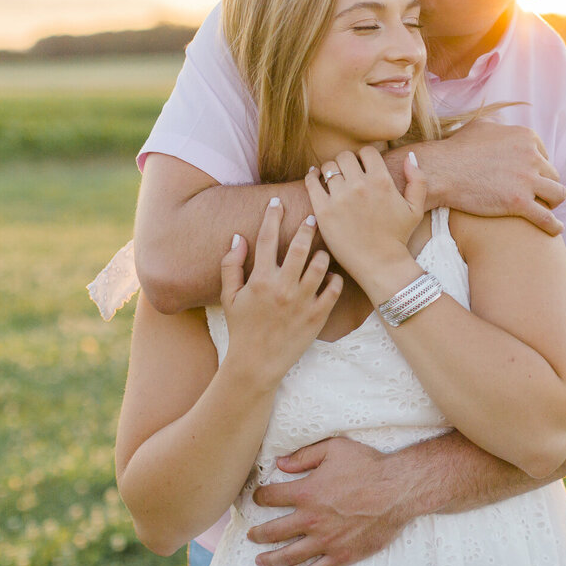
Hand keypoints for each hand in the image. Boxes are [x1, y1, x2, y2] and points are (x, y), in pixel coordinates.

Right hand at [219, 198, 342, 388]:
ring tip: (322, 251)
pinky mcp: (317, 316)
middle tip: (313, 217)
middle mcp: (282, 287)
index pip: (265, 239)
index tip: (276, 202)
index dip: (271, 216)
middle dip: (306, 227)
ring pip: (320, 265)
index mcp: (260, 280)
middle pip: (298, 247)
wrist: (256, 364)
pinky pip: (334, 289)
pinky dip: (336, 279)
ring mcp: (302, 302)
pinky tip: (333, 276)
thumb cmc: (242, 328)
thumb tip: (238, 237)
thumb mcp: (229, 297)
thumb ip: (231, 265)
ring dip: (323, 253)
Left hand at [248, 437, 415, 565]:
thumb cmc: (368, 465)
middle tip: (252, 535)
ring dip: (271, 559)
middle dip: (258, 534)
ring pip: (289, 556)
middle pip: (273, 532)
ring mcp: (326, 540)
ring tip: (261, 560)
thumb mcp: (335, 448)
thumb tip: (280, 463)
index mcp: (306, 493)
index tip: (257, 498)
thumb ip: (305, 455)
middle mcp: (311, 520)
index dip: (260, 497)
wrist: (399, 488)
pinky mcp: (342, 554)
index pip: (271, 498)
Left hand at [306, 147, 426, 276]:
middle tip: (346, 173)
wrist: (380, 264)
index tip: (362, 166)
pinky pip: (311, 182)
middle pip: (345, 156)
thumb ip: (418, 180)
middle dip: (346, 162)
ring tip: (332, 179)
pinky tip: (315, 178)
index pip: (367, 151)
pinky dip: (312, 176)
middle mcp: (360, 185)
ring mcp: (340, 198)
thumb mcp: (415, 208)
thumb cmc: (398, 236)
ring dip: (330, 170)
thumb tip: (409, 156)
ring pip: (327, 167)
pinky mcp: (323, 211)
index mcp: (382, 181)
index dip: (365, 157)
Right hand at [426, 120, 565, 235]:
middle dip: (545, 185)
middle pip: (553, 174)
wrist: (441, 171)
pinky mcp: (519, 202)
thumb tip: (502, 128)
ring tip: (546, 209)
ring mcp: (527, 179)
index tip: (529, 179)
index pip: (544, 156)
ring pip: (558, 194)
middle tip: (534, 196)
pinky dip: (554, 225)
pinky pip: (547, 218)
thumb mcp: (481, 126)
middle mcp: (531, 156)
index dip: (538, 169)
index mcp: (526, 137)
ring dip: (553, 202)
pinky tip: (555, 229)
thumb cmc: (456, 149)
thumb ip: (499, 127)